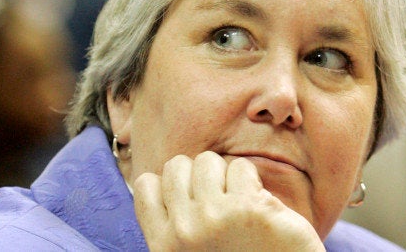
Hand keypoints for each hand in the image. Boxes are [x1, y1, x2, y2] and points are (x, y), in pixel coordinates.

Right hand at [133, 151, 325, 250]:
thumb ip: (176, 223)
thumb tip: (166, 177)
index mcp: (164, 245)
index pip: (146, 184)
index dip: (172, 185)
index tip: (193, 199)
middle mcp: (184, 231)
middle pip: (177, 166)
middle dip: (199, 176)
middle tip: (219, 201)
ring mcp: (215, 217)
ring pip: (208, 161)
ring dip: (225, 176)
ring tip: (239, 203)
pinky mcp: (250, 209)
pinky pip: (241, 168)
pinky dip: (252, 182)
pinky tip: (259, 207)